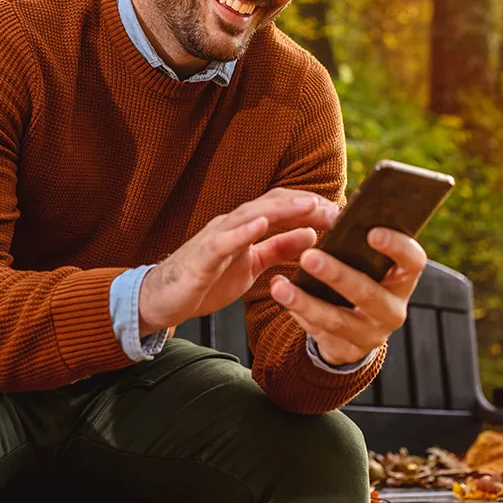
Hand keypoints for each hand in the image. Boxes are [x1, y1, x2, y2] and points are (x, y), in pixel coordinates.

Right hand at [138, 189, 339, 335]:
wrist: (163, 298)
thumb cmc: (207, 279)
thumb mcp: (252, 264)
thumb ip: (279, 248)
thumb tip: (311, 234)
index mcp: (246, 227)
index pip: (283, 207)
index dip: (311, 206)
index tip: (340, 212)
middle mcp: (233, 224)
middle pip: (272, 204)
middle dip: (305, 204)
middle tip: (335, 209)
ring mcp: (216, 237)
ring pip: (251, 215)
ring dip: (282, 209)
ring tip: (309, 204)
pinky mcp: (202, 256)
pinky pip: (223, 241)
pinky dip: (243, 230)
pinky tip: (261, 223)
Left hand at [269, 227, 426, 365]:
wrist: (359, 327)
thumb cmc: (361, 277)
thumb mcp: (368, 262)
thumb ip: (359, 242)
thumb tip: (332, 211)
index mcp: (403, 279)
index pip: (412, 261)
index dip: (397, 247)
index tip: (372, 232)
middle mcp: (393, 309)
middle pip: (368, 293)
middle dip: (337, 275)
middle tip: (309, 256)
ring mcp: (371, 334)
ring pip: (337, 319)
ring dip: (306, 301)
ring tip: (280, 286)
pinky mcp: (347, 350)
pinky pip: (320, 333)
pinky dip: (299, 314)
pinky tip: (282, 298)